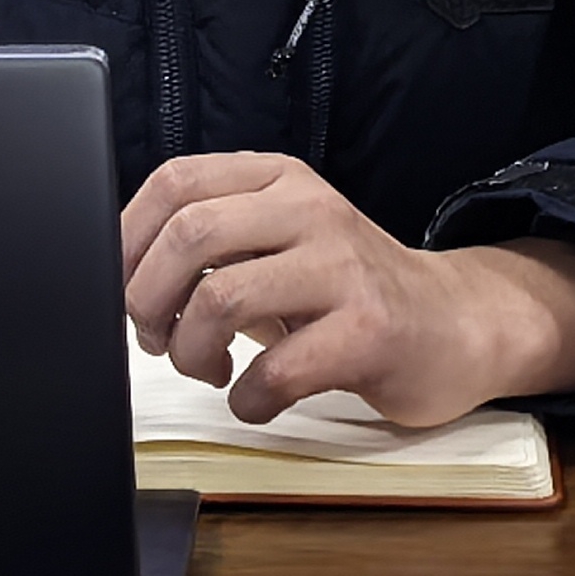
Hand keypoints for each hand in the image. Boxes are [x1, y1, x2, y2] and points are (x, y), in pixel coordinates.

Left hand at [118, 152, 574, 428]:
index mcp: (279, 177)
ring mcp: (342, 266)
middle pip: (189, 235)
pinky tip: (255, 397)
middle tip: (155, 336)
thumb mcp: (282, 240)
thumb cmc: (349, 291)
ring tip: (207, 367)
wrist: (456, 322)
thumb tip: (120, 271)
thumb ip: (213, 241)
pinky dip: (247, 397)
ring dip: (190, 351)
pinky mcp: (368, 329)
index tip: (118, 286)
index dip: (127, 237)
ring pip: (221, 298)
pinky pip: (275, 369)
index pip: (175, 181)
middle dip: (147, 298)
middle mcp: (311, 208)